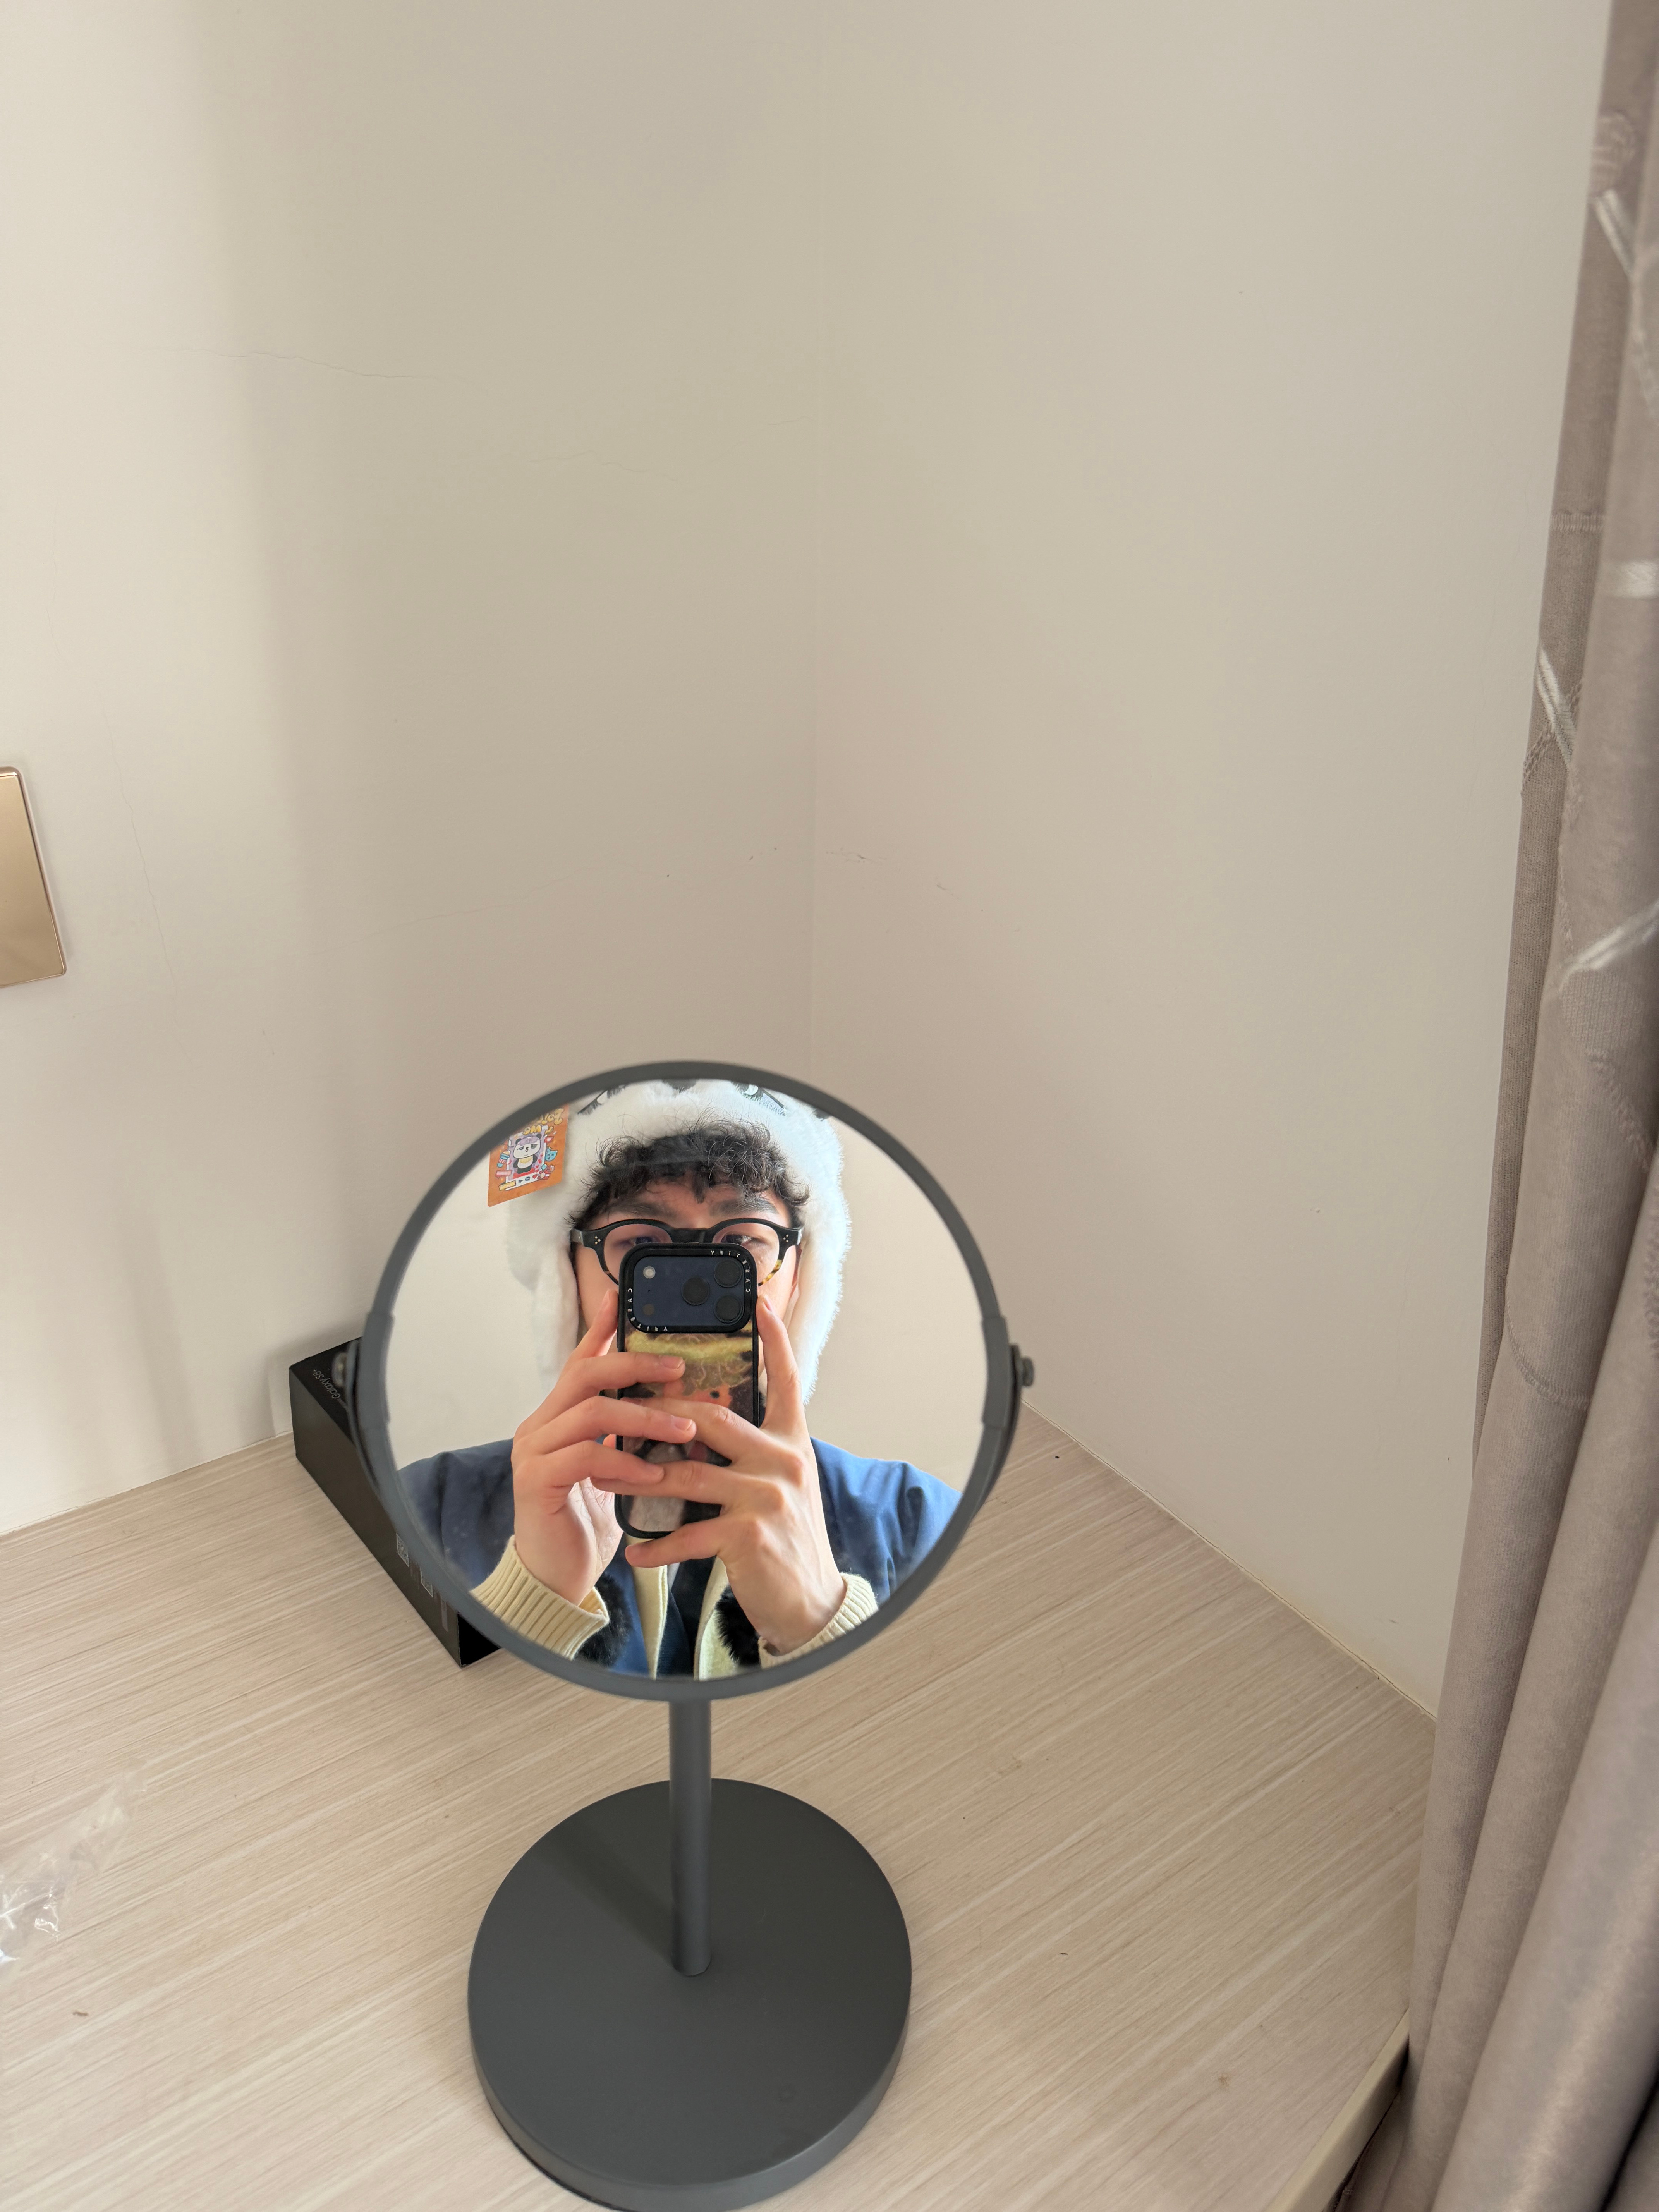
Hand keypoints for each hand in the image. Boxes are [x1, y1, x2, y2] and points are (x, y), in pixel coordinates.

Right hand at [509, 1289, 694, 1604]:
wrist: (559, 1578)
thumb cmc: (593, 1521)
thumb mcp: (618, 1466)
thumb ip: (631, 1434)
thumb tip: (681, 1404)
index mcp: (560, 1416)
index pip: (581, 1360)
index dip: (602, 1328)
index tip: (623, 1296)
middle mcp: (540, 1425)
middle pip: (586, 1374)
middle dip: (636, 1365)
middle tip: (681, 1370)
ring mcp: (534, 1452)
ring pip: (591, 1412)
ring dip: (644, 1416)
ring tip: (684, 1426)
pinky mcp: (535, 1482)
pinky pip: (585, 1457)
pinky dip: (624, 1461)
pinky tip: (653, 1471)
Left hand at [606, 1299, 846, 1656]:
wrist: (809, 1602)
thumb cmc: (783, 1538)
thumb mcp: (777, 1482)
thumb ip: (750, 1448)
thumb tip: (702, 1420)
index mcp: (791, 1441)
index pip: (786, 1379)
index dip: (774, 1338)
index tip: (757, 1301)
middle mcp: (783, 1461)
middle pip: (713, 1419)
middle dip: (658, 1417)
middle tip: (618, 1416)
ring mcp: (767, 1497)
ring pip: (687, 1475)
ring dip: (638, 1479)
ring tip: (604, 1480)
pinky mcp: (750, 1536)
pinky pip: (688, 1533)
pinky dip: (656, 1544)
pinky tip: (634, 1551)